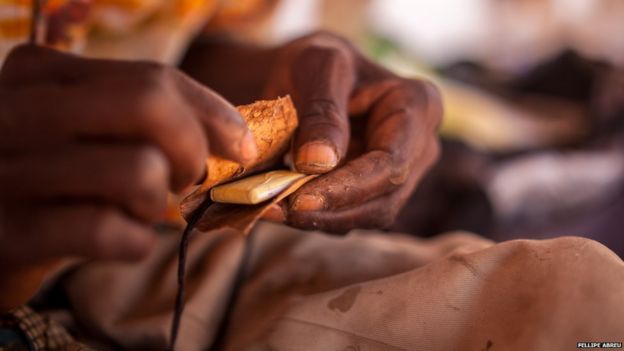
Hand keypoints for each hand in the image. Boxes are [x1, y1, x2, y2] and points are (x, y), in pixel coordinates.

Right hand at [0, 45, 255, 307]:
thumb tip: (236, 138)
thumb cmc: (49, 176)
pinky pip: (108, 229)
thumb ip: (143, 117)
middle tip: (185, 179)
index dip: (213, 114)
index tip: (240, 145)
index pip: (152, 78)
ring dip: (156, 203)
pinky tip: (122, 240)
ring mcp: (11, 170)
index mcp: (41, 73)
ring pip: (137, 170)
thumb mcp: (82, 128)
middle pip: (148, 105)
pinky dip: (133, 242)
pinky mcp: (11, 231)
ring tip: (137, 210)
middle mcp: (18, 110)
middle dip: (192, 149)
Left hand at [264, 32, 441, 232]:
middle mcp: (419, 147)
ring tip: (268, 208)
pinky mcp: (374, 192)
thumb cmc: (317, 62)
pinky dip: (313, 218)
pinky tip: (277, 207)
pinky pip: (349, 216)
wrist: (307, 77)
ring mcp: (400, 174)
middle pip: (384, 198)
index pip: (391, 163)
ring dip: (318, 220)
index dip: (348, 188)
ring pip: (366, 215)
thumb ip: (320, 111)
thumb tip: (318, 162)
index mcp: (419, 106)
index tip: (299, 199)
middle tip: (274, 208)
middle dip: (330, 210)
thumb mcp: (315, 67)